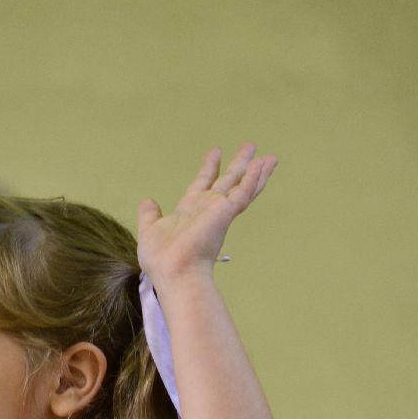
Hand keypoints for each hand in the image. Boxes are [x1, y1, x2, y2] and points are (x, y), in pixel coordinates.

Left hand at [137, 144, 277, 279]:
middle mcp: (207, 208)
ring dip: (255, 170)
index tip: (216, 151)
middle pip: (227, 180)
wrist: (174, 271)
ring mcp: (219, 210)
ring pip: (242, 185)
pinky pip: (244, 192)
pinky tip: (262, 165)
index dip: (209, 167)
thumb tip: (147, 201)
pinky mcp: (226, 213)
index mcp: (189, 210)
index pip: (202, 183)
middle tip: (250, 147)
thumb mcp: (149, 230)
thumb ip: (150, 215)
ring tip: (270, 157)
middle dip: (238, 164)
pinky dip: (255, 178)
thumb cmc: (161, 259)